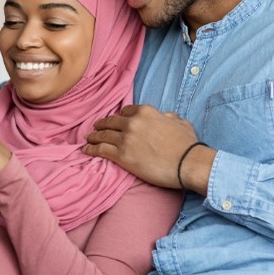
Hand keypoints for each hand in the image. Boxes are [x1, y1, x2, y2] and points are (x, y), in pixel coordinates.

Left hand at [83, 104, 214, 194]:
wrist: (187, 163)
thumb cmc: (187, 144)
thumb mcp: (179, 122)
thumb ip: (168, 116)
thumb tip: (165, 116)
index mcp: (145, 111)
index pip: (126, 112)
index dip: (119, 117)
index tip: (115, 121)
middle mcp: (132, 122)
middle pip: (111, 122)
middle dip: (102, 124)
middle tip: (95, 127)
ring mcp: (125, 139)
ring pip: (103, 135)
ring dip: (93, 136)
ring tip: (88, 139)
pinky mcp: (121, 155)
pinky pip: (101, 150)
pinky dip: (91, 149)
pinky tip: (86, 150)